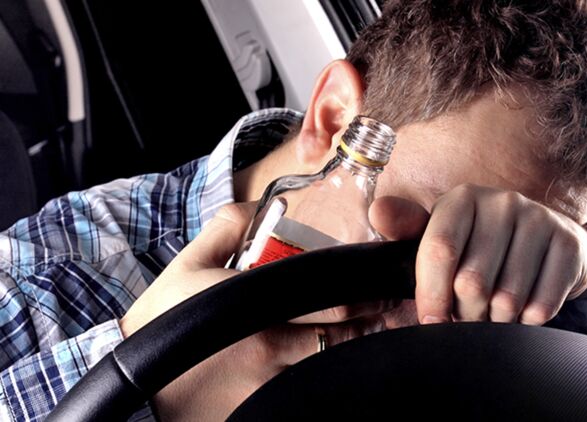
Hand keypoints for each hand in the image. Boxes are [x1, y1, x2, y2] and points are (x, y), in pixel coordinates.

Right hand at [119, 203, 389, 420]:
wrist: (135, 381)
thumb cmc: (163, 319)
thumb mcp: (188, 264)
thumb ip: (229, 227)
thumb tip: (268, 205)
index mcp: (254, 309)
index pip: (330, 303)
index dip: (364, 293)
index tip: (381, 281)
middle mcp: (270, 348)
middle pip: (343, 337)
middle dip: (371, 318)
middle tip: (388, 304)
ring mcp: (271, 382)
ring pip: (330, 361)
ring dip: (352, 342)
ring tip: (369, 324)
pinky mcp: (266, 403)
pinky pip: (308, 382)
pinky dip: (326, 366)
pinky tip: (331, 354)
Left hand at [369, 184, 586, 325]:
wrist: (551, 242)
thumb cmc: (483, 244)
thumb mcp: (443, 234)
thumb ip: (408, 229)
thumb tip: (378, 212)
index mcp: (463, 198)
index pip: (439, 249)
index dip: (431, 294)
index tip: (432, 321)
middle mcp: (503, 201)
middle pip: (471, 281)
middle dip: (466, 313)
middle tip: (469, 315)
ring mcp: (540, 220)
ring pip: (506, 299)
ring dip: (496, 320)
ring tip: (494, 314)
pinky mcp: (568, 245)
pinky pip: (540, 306)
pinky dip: (527, 322)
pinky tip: (523, 311)